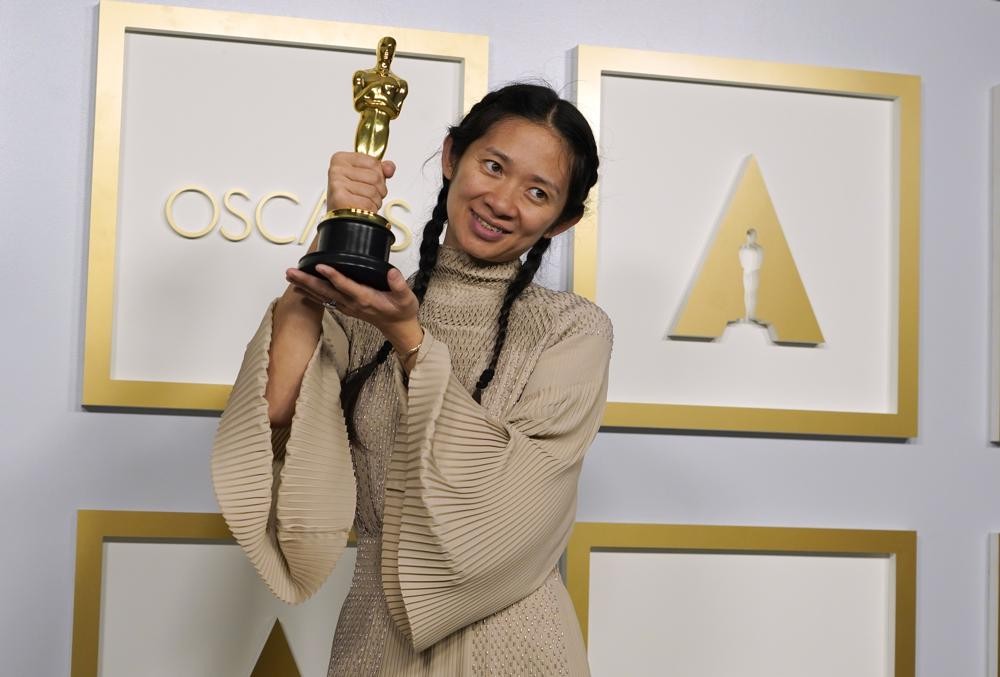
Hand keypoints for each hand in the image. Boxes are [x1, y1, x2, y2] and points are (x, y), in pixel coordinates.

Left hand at [285, 264, 421, 350]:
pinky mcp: (345, 308)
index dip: (333, 275)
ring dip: (305, 286)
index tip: (320, 265)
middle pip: (326, 291)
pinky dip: (311, 294)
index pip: (346, 285)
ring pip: (322, 296)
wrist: (398, 327)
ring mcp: (347, 307)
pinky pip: (325, 301)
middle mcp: (352, 303)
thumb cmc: (402, 310)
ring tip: (290, 277)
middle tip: (291, 272)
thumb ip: (399, 285)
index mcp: (366, 298)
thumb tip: (392, 273)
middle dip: (308, 281)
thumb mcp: (406, 298)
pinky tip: (300, 288)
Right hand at [327, 152, 396, 212]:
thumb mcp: (365, 177)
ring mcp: (337, 183)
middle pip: (375, 177)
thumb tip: (389, 169)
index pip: (374, 162)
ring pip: (373, 192)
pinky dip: (369, 209)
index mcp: (342, 159)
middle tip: (368, 195)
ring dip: (375, 201)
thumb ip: (380, 169)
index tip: (370, 182)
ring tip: (364, 202)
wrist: (340, 215)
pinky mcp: (339, 198)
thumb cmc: (350, 196)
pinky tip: (361, 209)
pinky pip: (367, 203)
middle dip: (379, 190)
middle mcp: (337, 169)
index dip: (380, 175)